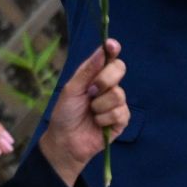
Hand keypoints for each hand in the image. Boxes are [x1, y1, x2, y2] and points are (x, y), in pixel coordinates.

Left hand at [39, 39, 128, 186]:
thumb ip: (88, 70)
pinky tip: (97, 123)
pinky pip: (120, 113)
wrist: (65, 141)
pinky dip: (104, 119)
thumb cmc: (65, 113)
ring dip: (100, 105)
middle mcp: (108, 85)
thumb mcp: (72, 89)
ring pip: (119, 94)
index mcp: (95, 75)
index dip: (112, 49)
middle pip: (119, 69)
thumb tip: (102, 50)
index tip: (111, 45)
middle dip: (105, 80)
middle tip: (91, 91)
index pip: (109, 57)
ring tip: (90, 112)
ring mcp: (116, 102)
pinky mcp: (121, 120)